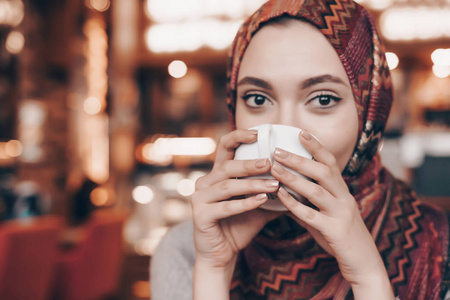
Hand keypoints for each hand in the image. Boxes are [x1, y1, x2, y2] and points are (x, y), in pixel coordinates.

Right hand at [192, 129, 280, 269]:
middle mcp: (205, 182)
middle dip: (249, 163)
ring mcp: (199, 198)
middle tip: (270, 162)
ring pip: (227, 185)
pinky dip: (245, 203)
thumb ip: (271, 191)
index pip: (224, 147)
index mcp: (216, 174)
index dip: (239, 136)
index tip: (258, 133)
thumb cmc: (239, 226)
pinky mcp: (200, 215)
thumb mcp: (258, 206)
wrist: (221, 254)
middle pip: (227, 165)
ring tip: (274, 184)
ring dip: (252, 184)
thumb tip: (299, 179)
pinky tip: (262, 200)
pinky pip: (225, 207)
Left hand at [270, 130, 393, 297]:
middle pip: (323, 172)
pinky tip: (280, 197)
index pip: (331, 163)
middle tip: (278, 150)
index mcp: (343, 192)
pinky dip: (295, 205)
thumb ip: (308, 204)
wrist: (364, 264)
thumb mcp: (326, 216)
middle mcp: (344, 199)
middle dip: (300, 159)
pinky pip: (312, 216)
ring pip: (317, 191)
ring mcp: (341, 214)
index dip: (317, 146)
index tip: (301, 132)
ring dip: (294, 179)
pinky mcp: (335, 232)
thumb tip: (285, 194)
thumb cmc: (341, 238)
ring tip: (274, 169)